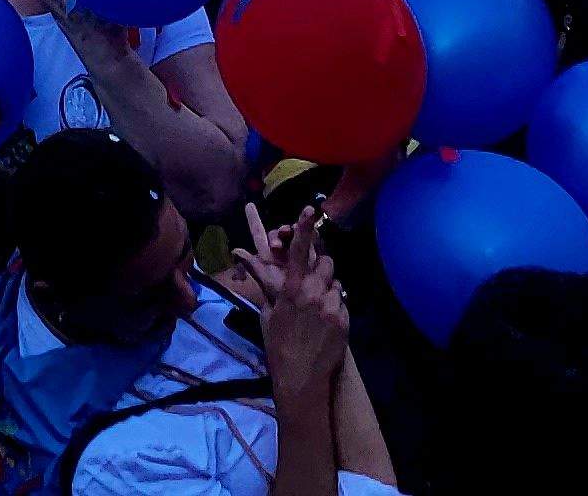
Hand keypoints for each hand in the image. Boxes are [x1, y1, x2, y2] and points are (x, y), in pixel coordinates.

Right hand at [224, 202, 352, 405]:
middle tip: (312, 281)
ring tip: (318, 307)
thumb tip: (242, 256)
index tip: (310, 209)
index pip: (298, 250)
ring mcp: (332, 307)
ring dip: (328, 288)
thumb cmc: (278, 345)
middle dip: (320, 266)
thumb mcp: (268, 312)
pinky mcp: (345, 320)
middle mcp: (313, 293)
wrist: (301, 378)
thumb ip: (266, 284)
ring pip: (336, 282)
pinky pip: (342, 302)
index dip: (304, 227)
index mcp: (291, 289)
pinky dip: (336, 307)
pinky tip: (326, 323)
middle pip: (325, 262)